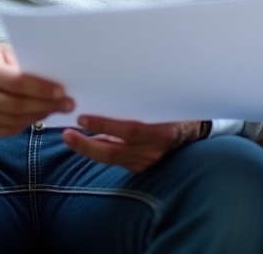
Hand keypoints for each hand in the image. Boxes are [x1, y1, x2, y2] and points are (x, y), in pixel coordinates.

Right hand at [0, 43, 71, 136]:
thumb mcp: (1, 51)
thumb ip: (23, 62)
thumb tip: (55, 76)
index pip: (17, 82)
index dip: (41, 88)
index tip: (62, 91)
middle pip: (17, 105)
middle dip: (47, 105)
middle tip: (68, 104)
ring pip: (14, 121)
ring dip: (39, 116)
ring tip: (55, 109)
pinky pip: (7, 130)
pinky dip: (26, 124)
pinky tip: (38, 116)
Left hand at [62, 116, 204, 172]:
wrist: (196, 131)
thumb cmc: (177, 110)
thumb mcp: (163, 103)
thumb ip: (139, 103)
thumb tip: (109, 95)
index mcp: (162, 131)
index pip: (129, 131)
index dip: (104, 126)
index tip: (83, 118)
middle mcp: (154, 150)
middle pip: (115, 151)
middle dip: (86, 145)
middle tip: (66, 134)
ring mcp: (148, 161)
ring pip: (113, 159)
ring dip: (90, 149)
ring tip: (70, 138)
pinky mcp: (143, 168)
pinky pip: (118, 161)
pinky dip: (102, 152)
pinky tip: (89, 144)